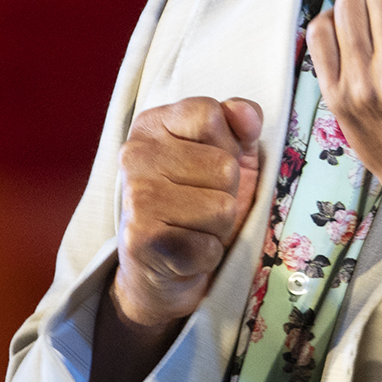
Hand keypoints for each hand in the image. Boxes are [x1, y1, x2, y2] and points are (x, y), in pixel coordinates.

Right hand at [110, 96, 263, 328]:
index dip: (228, 143)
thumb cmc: (196, 201)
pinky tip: (186, 251)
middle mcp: (135, 155)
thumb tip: (246, 115)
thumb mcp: (225, 152)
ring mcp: (136, 198)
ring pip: (221, 208)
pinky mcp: (142, 241)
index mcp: (152, 125)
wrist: (160, 268)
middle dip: (226, 192)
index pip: (210, 113)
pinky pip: (208, 246)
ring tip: (195, 227)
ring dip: (219, 226)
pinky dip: (208, 254)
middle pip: (223, 166)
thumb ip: (239, 123)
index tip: (208, 162)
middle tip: (200, 204)